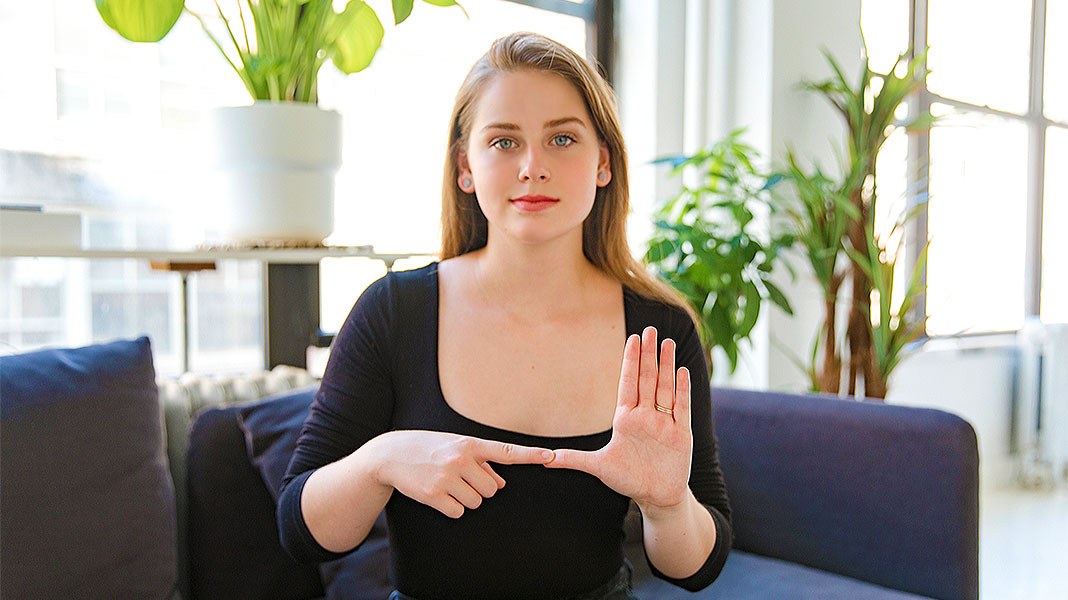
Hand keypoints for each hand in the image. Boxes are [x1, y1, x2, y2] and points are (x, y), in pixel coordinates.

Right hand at [366, 430, 554, 518]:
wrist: (391, 454)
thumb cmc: (429, 449)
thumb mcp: (455, 448)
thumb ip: (481, 463)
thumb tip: (502, 484)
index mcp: (470, 444)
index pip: (507, 451)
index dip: (531, 456)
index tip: (552, 457)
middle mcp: (461, 458)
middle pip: (493, 489)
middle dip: (480, 488)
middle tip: (459, 478)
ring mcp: (447, 476)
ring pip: (477, 502)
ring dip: (465, 499)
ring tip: (446, 484)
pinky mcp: (434, 494)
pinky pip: (458, 512)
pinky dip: (451, 508)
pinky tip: (437, 495)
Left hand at [546, 326, 691, 512]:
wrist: (656, 496)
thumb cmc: (628, 480)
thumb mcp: (598, 467)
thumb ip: (574, 459)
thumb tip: (545, 459)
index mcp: (625, 419)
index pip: (628, 383)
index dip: (630, 361)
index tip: (632, 338)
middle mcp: (645, 416)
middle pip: (647, 379)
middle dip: (648, 354)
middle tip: (650, 329)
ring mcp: (664, 423)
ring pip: (665, 387)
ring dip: (666, 365)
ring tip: (666, 342)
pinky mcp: (681, 434)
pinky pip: (681, 406)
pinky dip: (682, 389)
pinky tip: (680, 370)